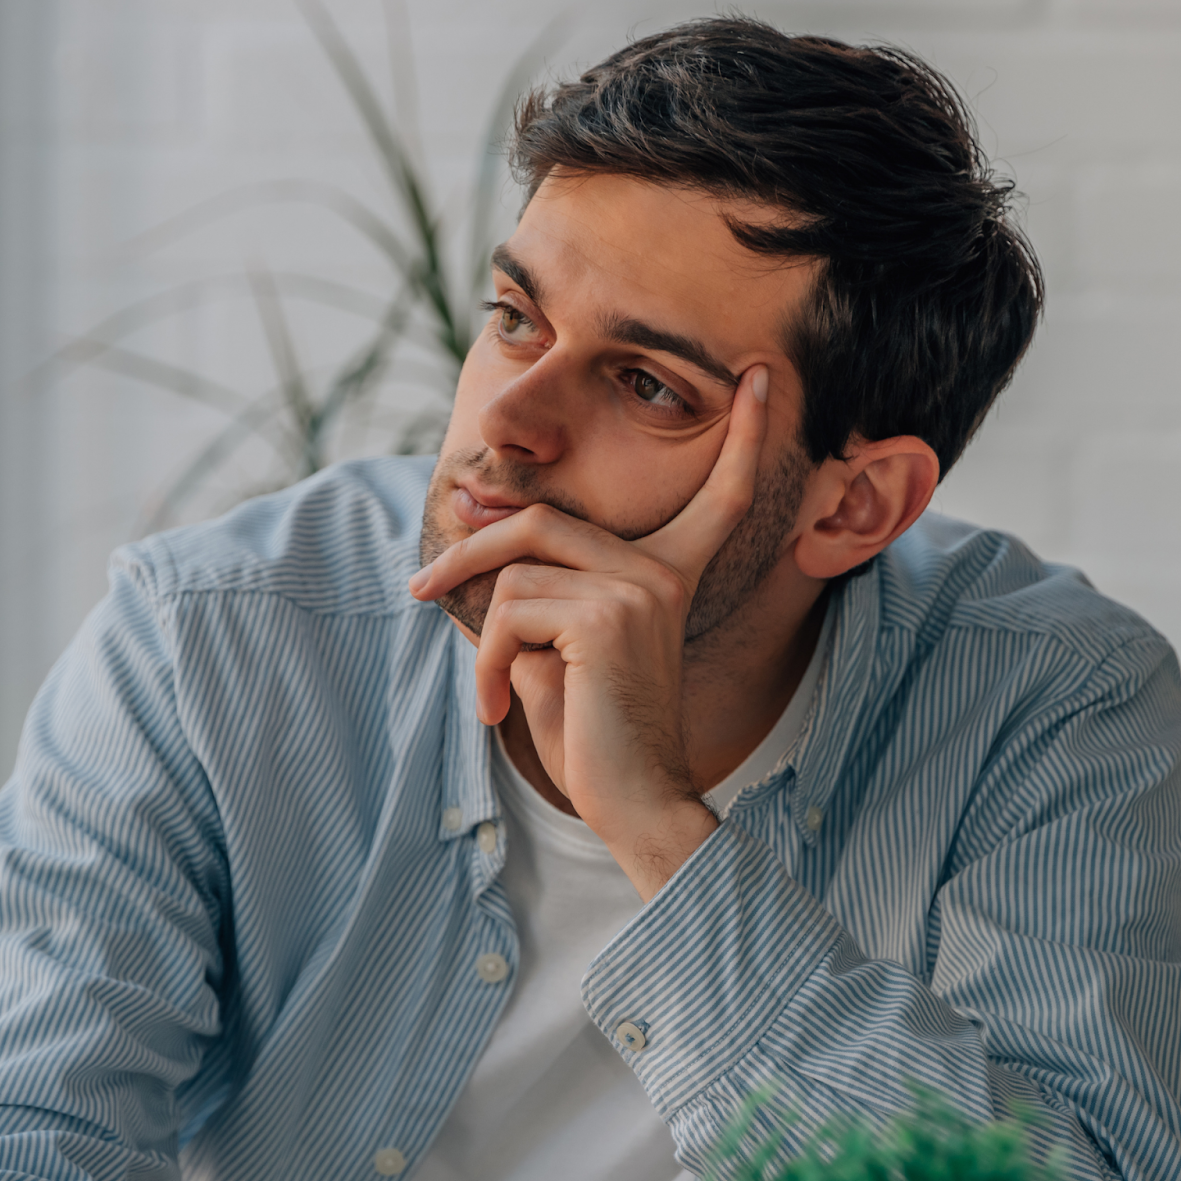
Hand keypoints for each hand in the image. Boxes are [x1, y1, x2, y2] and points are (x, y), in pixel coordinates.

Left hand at [409, 366, 768, 898]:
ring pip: (512, 575)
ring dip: (482, 639)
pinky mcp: (606, 617)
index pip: (713, 495)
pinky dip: (487, 662)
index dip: (743, 437)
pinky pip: (508, 612)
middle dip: (468, 551)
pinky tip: (498, 705)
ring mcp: (637, 589)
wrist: (630, 801)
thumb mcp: (558, 648)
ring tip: (495, 692)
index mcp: (666, 573)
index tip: (760, 379)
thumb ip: (535, 589)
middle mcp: (660, 571)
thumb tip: (474, 523)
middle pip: (539, 523)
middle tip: (420, 587)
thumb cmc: (593, 732)